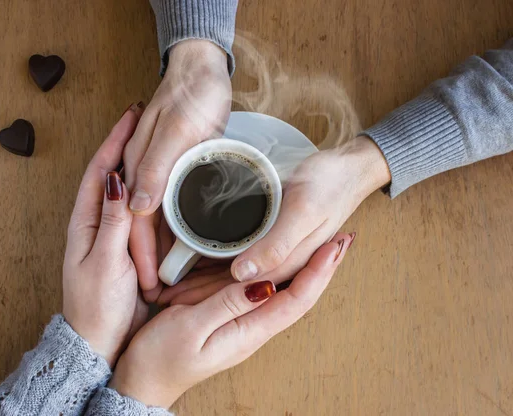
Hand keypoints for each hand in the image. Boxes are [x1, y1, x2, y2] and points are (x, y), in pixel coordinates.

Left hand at [62, 104, 147, 365]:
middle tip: (146, 119)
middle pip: (113, 173)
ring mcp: (114, 233)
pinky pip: (140, 211)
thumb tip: (118, 181)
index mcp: (86, 221)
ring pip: (128, 190)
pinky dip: (150, 191)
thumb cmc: (97, 305)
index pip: (100, 170)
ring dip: (140, 164)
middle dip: (127, 144)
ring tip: (158, 141)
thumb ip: (112, 223)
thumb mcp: (104, 261)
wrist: (101, 341)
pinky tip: (165, 184)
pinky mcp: (129, 246)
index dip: (114, 142)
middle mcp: (99, 221)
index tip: (131, 117)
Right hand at [111, 233, 353, 407]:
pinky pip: (267, 295)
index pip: (296, 301)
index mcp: (248, 333)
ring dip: (308, 270)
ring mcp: (244, 326)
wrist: (143, 381)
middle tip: (342, 240)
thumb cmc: (161, 357)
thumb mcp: (190, 327)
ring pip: (287, 295)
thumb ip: (226, 305)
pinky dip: (284, 275)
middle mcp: (253, 331)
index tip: (334, 247)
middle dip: (323, 269)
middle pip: (300, 297)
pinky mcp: (231, 319)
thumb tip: (264, 284)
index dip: (318, 273)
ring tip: (324, 246)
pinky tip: (283, 262)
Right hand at [123, 39, 231, 300]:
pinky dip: (176, 227)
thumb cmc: (190, 95)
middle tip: (159, 291)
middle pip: (141, 226)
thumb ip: (154, 166)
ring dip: (159, 249)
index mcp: (138, 165)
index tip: (152, 283)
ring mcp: (159, 171)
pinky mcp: (176, 169)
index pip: (134, 222)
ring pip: (155, 219)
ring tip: (170, 278)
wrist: (202, 68)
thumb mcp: (176, 130)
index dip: (142, 255)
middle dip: (148, 260)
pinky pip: (172, 206)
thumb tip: (136, 205)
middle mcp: (144, 172)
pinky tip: (187, 243)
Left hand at [156, 136, 388, 304]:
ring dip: (204, 280)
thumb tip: (244, 276)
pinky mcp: (275, 237)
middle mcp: (280, 265)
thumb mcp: (304, 212)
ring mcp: (278, 252)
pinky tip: (196, 257)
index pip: (241, 293)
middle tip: (161, 294)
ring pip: (235, 275)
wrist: (351, 167)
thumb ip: (277, 245)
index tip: (171, 301)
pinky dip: (217, 260)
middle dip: (198, 294)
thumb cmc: (330, 185)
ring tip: (169, 282)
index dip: (205, 298)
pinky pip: (242, 256)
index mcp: (288, 266)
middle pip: (233, 288)